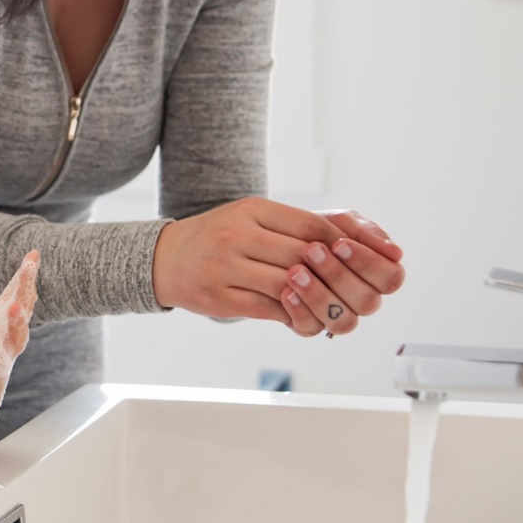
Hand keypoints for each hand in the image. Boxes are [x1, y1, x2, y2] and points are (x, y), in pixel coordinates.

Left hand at [0, 249, 38, 380]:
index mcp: (5, 319)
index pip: (17, 292)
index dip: (25, 274)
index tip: (34, 253)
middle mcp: (11, 333)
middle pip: (22, 306)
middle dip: (26, 285)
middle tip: (30, 264)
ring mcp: (7, 352)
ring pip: (18, 334)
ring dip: (18, 319)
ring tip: (15, 305)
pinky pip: (0, 362)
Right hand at [153, 197, 403, 335]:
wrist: (163, 258)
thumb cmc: (217, 237)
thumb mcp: (253, 216)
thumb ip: (296, 225)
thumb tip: (352, 238)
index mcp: (252, 209)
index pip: (311, 225)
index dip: (343, 244)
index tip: (359, 257)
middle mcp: (238, 234)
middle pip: (304, 256)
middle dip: (333, 273)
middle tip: (351, 285)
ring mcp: (226, 266)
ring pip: (287, 284)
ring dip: (313, 296)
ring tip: (327, 300)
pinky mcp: (218, 296)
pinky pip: (266, 308)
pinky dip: (290, 312)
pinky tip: (300, 312)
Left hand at [279, 210, 404, 336]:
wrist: (277, 239)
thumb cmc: (316, 231)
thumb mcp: (340, 222)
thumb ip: (366, 232)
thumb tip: (396, 253)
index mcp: (377, 275)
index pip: (390, 278)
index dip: (368, 263)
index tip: (339, 244)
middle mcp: (362, 300)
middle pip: (367, 302)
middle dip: (338, 275)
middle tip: (311, 250)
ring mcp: (336, 316)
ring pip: (344, 322)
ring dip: (319, 296)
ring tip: (295, 271)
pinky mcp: (309, 326)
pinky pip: (310, 328)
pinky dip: (299, 310)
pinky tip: (286, 291)